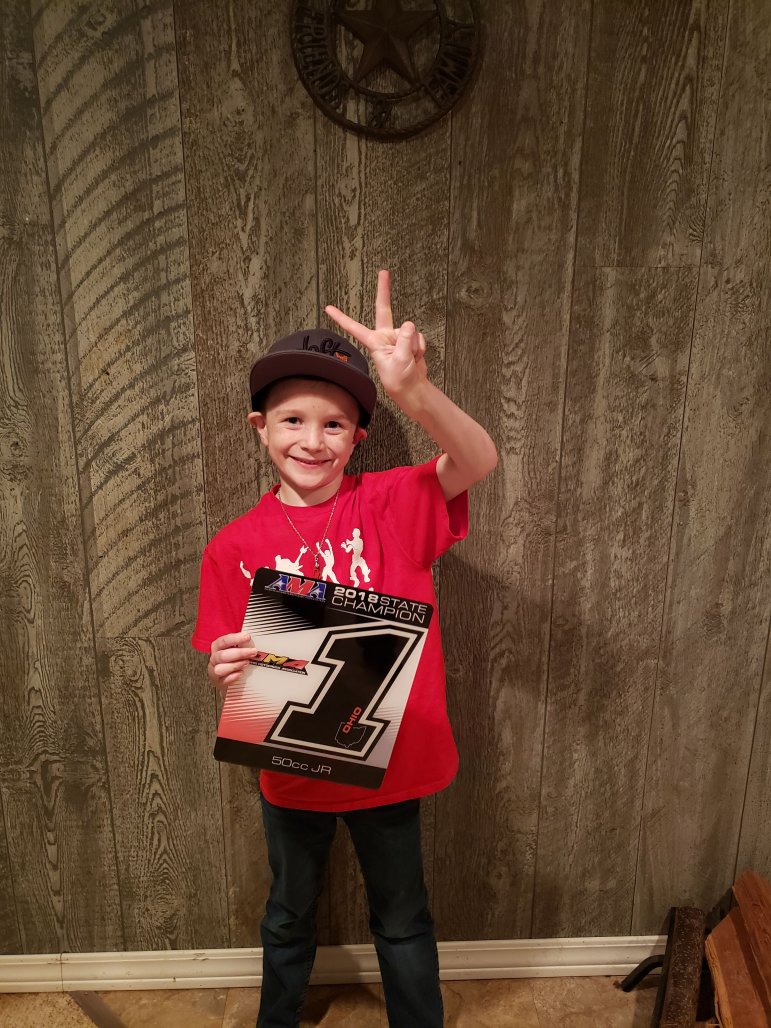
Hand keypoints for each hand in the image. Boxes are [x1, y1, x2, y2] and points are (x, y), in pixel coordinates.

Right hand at [208, 632, 257, 691]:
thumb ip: (244, 645)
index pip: (224, 641)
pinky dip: (233, 677)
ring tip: (247, 663)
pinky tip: (241, 673)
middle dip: (239, 653)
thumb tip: (258, 640)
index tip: (247, 637)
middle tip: (253, 652)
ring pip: (220, 669)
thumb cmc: (235, 659)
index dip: (235, 638)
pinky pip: (224, 680)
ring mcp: (215, 671)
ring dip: (235, 665)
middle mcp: (215, 658)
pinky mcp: (220, 682)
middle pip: (222, 655)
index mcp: (218, 647)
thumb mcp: (238, 649)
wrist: (231, 678)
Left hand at [325, 270, 427, 400]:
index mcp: (374, 342)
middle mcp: (385, 336)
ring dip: (414, 345)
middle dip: (384, 290)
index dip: (341, 317)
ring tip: (410, 359)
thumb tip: (409, 324)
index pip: (354, 328)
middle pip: (384, 309)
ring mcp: (398, 337)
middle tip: (383, 271)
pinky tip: (416, 357)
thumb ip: (404, 341)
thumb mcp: (399, 361)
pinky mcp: (410, 339)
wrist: (413, 388)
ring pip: (410, 330)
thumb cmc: (400, 379)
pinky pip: (419, 337)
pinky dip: (420, 348)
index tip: (328, 308)